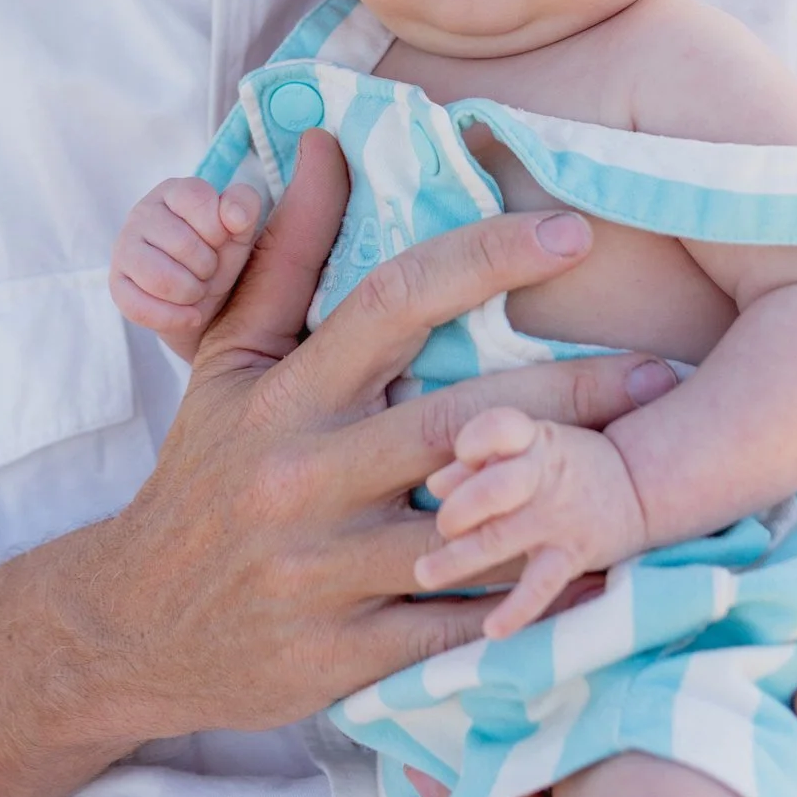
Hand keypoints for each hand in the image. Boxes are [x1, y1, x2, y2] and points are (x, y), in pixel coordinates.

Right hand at [95, 134, 678, 739]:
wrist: (133, 624)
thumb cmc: (205, 472)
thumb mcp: (231, 359)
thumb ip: (285, 252)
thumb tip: (324, 138)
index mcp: (282, 392)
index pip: (392, 301)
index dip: (485, 258)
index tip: (571, 232)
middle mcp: (302, 475)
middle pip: (459, 420)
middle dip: (571, 396)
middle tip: (663, 374)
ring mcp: (323, 571)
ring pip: (469, 533)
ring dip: (562, 507)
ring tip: (649, 477)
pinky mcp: (344, 657)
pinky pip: (459, 629)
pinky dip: (532, 606)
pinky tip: (597, 579)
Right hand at [108, 175, 262, 360]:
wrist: (204, 300)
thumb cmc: (220, 255)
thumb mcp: (241, 229)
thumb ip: (245, 206)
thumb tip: (232, 214)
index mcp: (174, 191)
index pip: (197, 198)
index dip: (218, 227)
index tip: (220, 240)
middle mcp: (142, 212)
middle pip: (182, 243)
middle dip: (207, 266)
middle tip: (207, 270)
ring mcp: (124, 247)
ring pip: (160, 278)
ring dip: (191, 292)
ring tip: (196, 290)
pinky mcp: (116, 284)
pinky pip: (140, 308)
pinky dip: (174, 318)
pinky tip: (189, 315)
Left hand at [415, 410, 646, 636]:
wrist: (639, 485)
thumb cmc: (565, 462)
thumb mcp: (530, 445)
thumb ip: (481, 460)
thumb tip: (435, 485)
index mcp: (531, 439)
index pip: (498, 428)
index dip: (474, 441)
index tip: (462, 453)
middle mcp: (542, 476)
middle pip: (493, 489)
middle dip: (458, 510)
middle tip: (444, 525)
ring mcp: (557, 518)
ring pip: (501, 538)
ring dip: (458, 559)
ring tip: (424, 574)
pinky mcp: (573, 555)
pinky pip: (542, 586)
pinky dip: (517, 610)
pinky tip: (491, 630)